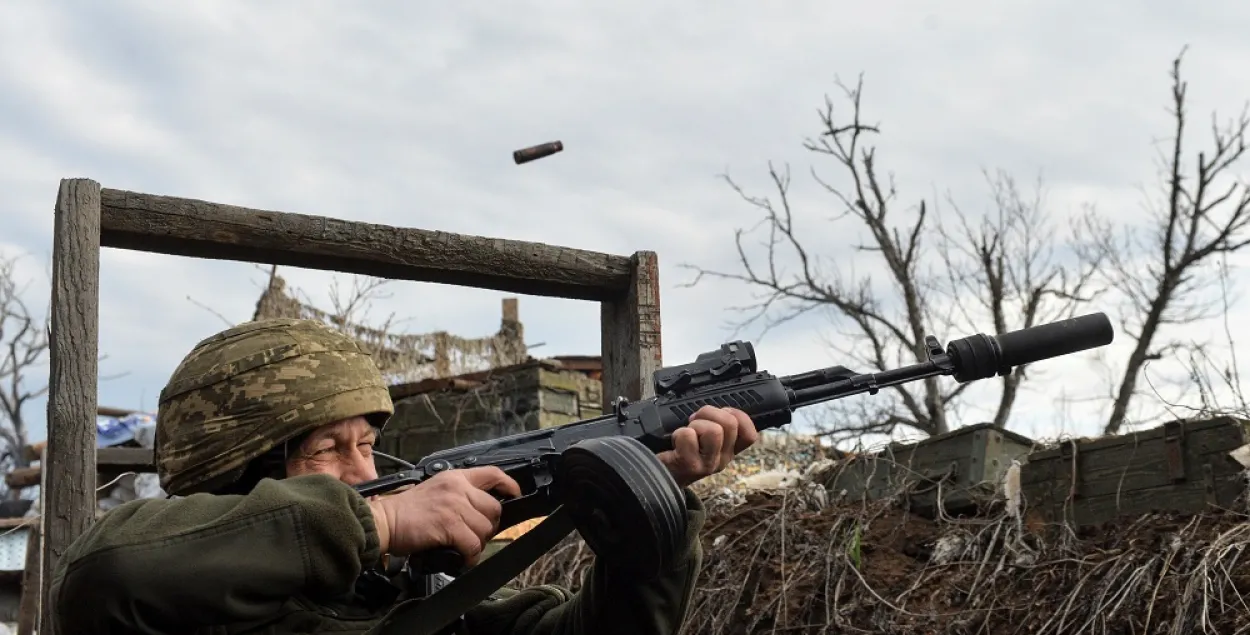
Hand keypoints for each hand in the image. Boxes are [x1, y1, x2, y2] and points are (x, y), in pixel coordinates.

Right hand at [367, 466, 521, 564]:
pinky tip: (461, 558)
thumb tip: (479, 510)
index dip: (509, 485)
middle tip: (474, 535)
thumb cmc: (405, 511)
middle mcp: (458, 488)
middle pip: (494, 508)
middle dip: (489, 526)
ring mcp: (454, 506)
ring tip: (463, 547)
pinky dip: (470, 556)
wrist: (384, 521)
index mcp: (455, 477)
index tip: (514, 494)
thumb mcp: (435, 489)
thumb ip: (458, 493)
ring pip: (485, 529)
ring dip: (477, 543)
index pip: (493, 473)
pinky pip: (473, 544)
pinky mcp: (449, 525)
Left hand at [657, 405, 758, 487]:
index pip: (750, 434)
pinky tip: (674, 444)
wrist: (659, 475)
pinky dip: (678, 433)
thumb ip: (717, 425)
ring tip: (686, 433)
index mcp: (728, 451)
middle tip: (695, 421)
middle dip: (709, 413)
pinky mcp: (689, 465)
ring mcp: (707, 464)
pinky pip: (688, 435)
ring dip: (695, 425)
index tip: (720, 415)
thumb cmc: (680, 451)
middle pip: (730, 423)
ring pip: (714, 430)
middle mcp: (722, 459)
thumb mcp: (705, 440)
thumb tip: (720, 408)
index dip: (738, 416)